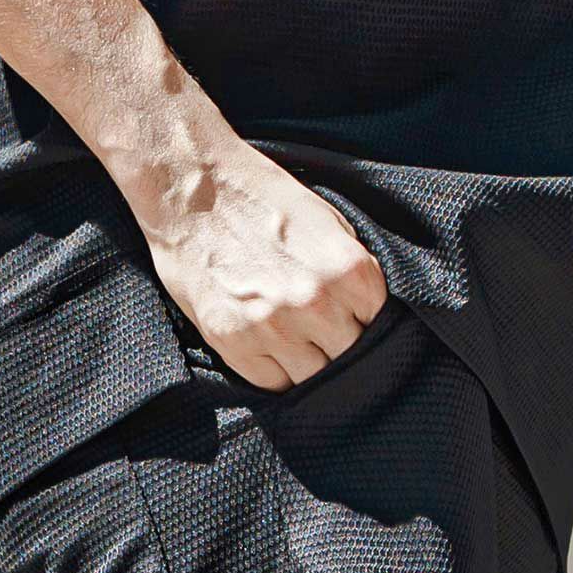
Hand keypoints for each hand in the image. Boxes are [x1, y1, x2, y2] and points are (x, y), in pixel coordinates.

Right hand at [135, 139, 390, 389]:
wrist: (192, 189)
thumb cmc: (261, 197)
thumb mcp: (326, 220)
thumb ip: (352, 271)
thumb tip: (368, 312)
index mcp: (348, 269)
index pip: (379, 325)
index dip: (364, 320)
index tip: (349, 314)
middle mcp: (316, 302)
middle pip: (349, 357)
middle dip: (337, 343)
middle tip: (316, 324)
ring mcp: (274, 327)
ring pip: (312, 378)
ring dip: (305, 360)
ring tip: (287, 330)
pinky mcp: (234, 343)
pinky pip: (272, 383)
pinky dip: (272, 368)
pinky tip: (263, 337)